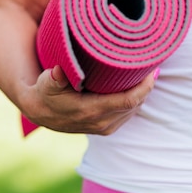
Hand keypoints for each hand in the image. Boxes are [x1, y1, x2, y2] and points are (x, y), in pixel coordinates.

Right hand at [20, 66, 156, 134]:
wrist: (40, 112)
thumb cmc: (46, 92)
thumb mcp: (46, 83)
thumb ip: (54, 78)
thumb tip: (58, 71)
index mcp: (91, 111)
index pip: (129, 100)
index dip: (145, 86)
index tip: (151, 69)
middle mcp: (102, 123)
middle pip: (137, 104)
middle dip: (147, 85)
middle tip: (151, 64)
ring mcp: (105, 127)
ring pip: (135, 109)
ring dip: (142, 93)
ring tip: (146, 73)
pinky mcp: (107, 128)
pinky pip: (129, 113)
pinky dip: (136, 100)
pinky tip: (137, 86)